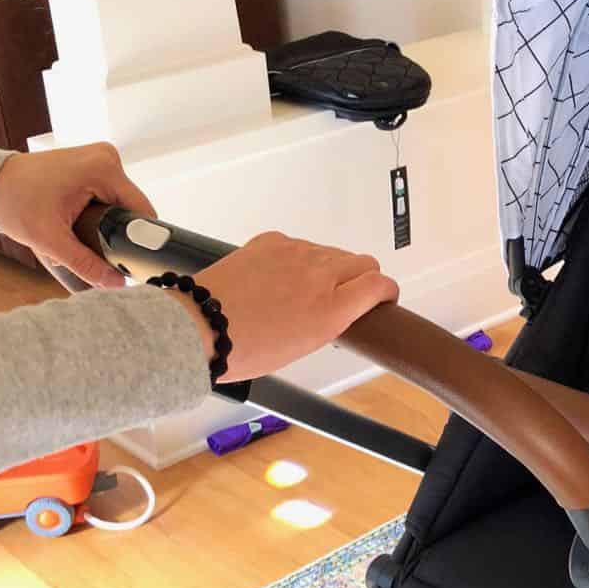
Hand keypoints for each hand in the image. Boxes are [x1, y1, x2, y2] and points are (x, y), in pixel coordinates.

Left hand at [0, 144, 155, 288]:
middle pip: (131, 209)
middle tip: (94, 252)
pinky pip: (110, 196)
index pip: (141, 212)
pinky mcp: (93, 165)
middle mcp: (107, 158)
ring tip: (80, 235)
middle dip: (117, 234)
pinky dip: (99, 213)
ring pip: (121, 204)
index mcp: (103, 169)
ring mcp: (101, 159)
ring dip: (107, 225)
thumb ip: (86, 264)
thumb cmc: (14, 201)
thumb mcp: (50, 240)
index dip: (139, 240)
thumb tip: (117, 284)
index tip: (131, 263)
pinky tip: (79, 223)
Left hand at [179, 231, 398, 379]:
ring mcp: (296, 252)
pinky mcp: (272, 240)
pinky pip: (299, 245)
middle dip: (361, 278)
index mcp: (332, 308)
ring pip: (330, 252)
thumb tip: (344, 304)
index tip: (383, 297)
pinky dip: (297, 258)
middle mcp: (320, 274)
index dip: (386, 291)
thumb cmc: (248, 347)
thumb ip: (333, 318)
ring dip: (327, 268)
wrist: (202, 326)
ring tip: (302, 291)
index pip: (379, 284)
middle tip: (346, 295)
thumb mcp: (304, 345)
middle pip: (363, 262)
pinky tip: (279, 278)